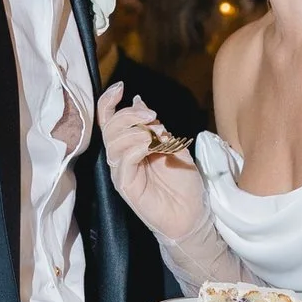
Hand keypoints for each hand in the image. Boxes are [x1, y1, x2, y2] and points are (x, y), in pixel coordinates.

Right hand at [96, 82, 209, 242]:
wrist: (193, 213)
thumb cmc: (184, 181)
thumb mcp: (172, 144)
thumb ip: (154, 125)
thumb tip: (138, 99)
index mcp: (130, 145)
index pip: (109, 120)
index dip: (109, 102)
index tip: (120, 87)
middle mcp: (122, 157)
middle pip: (110, 127)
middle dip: (129, 114)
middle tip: (153, 115)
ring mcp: (122, 171)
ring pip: (113, 141)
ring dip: (136, 130)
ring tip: (158, 135)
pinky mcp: (125, 185)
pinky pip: (123, 160)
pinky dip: (136, 147)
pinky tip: (151, 147)